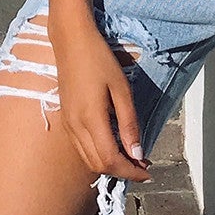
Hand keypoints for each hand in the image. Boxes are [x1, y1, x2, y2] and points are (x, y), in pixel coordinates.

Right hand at [47, 14, 150, 180]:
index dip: (131, 171)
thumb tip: (138, 153)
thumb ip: (129, 124)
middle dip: (123, 171)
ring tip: (133, 158)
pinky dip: (99, 155)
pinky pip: (82, 149)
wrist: (71, 42)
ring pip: (89, 160)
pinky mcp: (66, 120)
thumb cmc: (99, 60)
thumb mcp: (121, 90)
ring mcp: (68, 125)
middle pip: (99, 165)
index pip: (111, 159)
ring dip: (111, 165)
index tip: (148, 172)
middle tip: (144, 165)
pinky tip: (115, 146)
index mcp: (91, 119)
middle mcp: (76, 127)